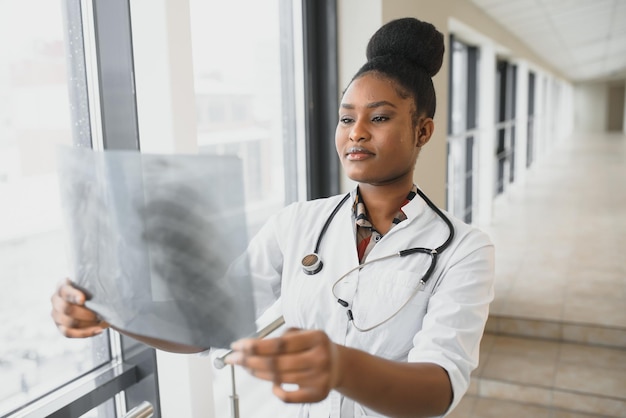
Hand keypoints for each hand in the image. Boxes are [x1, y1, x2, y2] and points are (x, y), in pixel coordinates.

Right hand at [50, 278, 108, 337]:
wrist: (95, 301)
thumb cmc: (94, 291)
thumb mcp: (93, 285)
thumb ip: (94, 286)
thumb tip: (104, 289)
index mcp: (63, 286)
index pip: (64, 291)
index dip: (72, 296)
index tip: (82, 300)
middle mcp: (56, 300)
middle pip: (65, 309)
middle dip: (85, 313)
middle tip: (98, 313)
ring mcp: (56, 315)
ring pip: (69, 322)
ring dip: (87, 323)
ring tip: (100, 321)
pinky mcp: (61, 328)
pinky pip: (70, 333)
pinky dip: (85, 333)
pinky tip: (98, 329)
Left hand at [225, 328, 340, 402]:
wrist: (339, 365)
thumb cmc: (315, 348)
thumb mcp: (304, 333)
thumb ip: (282, 338)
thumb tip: (251, 348)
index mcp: (316, 338)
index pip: (279, 343)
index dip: (255, 346)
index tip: (239, 346)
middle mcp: (320, 357)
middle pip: (276, 362)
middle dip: (249, 360)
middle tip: (234, 358)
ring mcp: (319, 378)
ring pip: (279, 378)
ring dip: (257, 373)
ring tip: (247, 367)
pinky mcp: (317, 394)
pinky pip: (288, 396)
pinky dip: (275, 390)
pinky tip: (271, 383)